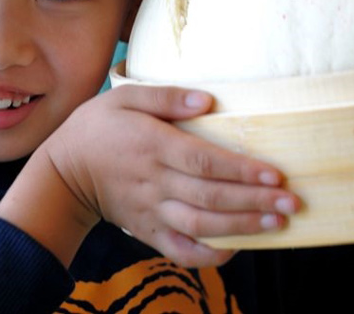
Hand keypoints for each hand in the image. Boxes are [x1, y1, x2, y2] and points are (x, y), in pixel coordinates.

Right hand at [41, 85, 299, 266]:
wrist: (62, 173)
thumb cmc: (98, 127)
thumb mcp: (124, 97)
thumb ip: (166, 97)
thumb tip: (208, 101)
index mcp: (152, 147)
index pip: (204, 161)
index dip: (241, 169)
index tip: (274, 174)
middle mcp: (155, 183)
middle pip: (211, 197)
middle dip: (254, 201)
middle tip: (292, 202)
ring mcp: (152, 212)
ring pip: (201, 226)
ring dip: (242, 227)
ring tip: (278, 223)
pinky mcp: (148, 232)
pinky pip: (181, 251)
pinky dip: (209, 256)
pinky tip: (238, 248)